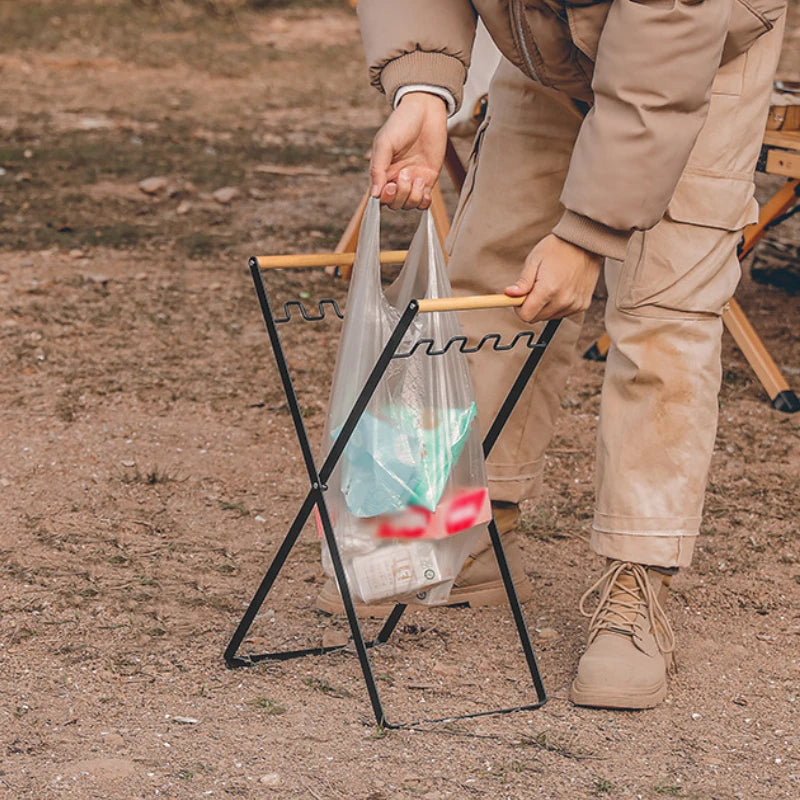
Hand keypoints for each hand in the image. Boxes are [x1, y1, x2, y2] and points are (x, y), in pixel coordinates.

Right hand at [370, 92, 447, 209]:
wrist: (425, 111)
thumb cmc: (401, 123)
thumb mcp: (384, 143)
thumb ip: (377, 169)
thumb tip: (374, 195)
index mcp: (382, 172)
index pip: (378, 197)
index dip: (384, 198)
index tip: (389, 186)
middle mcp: (395, 179)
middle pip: (394, 204)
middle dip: (399, 195)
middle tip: (405, 174)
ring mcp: (412, 181)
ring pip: (409, 205)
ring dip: (412, 195)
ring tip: (417, 176)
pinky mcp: (428, 180)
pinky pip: (424, 202)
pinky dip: (423, 201)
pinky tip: (424, 187)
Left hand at [505, 234, 602, 322]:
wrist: (585, 243)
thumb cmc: (558, 248)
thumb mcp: (534, 260)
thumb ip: (522, 282)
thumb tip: (510, 295)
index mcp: (548, 289)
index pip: (526, 315)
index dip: (519, 307)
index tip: (519, 297)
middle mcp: (563, 301)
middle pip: (536, 318)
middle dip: (531, 306)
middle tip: (535, 287)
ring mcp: (574, 304)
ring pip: (549, 317)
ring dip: (544, 306)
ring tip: (550, 284)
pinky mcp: (582, 305)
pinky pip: (562, 313)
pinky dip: (557, 305)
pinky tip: (561, 288)